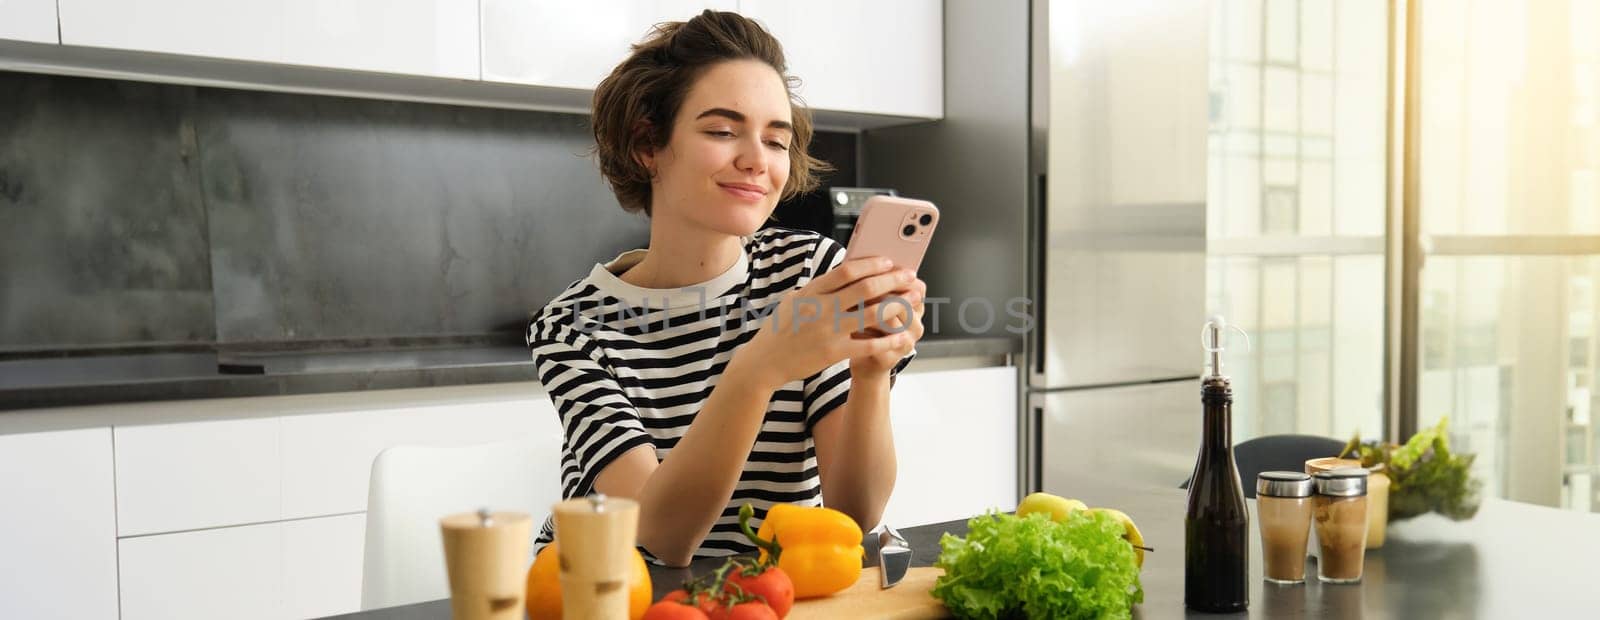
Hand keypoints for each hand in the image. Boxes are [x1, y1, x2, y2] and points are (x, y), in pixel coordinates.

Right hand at [733, 257, 918, 390]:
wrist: (765, 361)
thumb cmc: (781, 329)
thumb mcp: (794, 300)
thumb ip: (818, 288)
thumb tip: (843, 272)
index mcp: (812, 292)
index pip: (846, 271)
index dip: (871, 264)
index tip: (888, 261)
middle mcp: (822, 308)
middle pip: (865, 288)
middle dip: (892, 279)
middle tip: (910, 275)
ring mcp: (828, 330)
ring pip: (871, 314)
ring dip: (897, 305)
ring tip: (913, 300)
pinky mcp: (833, 352)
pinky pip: (868, 344)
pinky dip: (888, 340)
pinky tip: (903, 336)